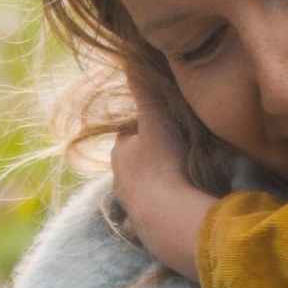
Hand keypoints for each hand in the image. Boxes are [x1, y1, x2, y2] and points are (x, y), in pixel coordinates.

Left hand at [111, 105, 217, 280]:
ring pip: (132, 194)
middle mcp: (120, 181)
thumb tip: (129, 59)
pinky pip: (141, 223)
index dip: (143, 131)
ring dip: (144, 191)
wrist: (166, 213)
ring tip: (163, 187)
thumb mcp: (156, 118)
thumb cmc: (162, 163)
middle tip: (167, 157)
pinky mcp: (143, 229)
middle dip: (142, 162)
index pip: (128, 137)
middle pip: (129, 166)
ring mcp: (130, 207)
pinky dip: (145, 221)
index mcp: (121, 153)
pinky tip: (153, 221)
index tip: (160, 128)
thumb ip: (144, 90)